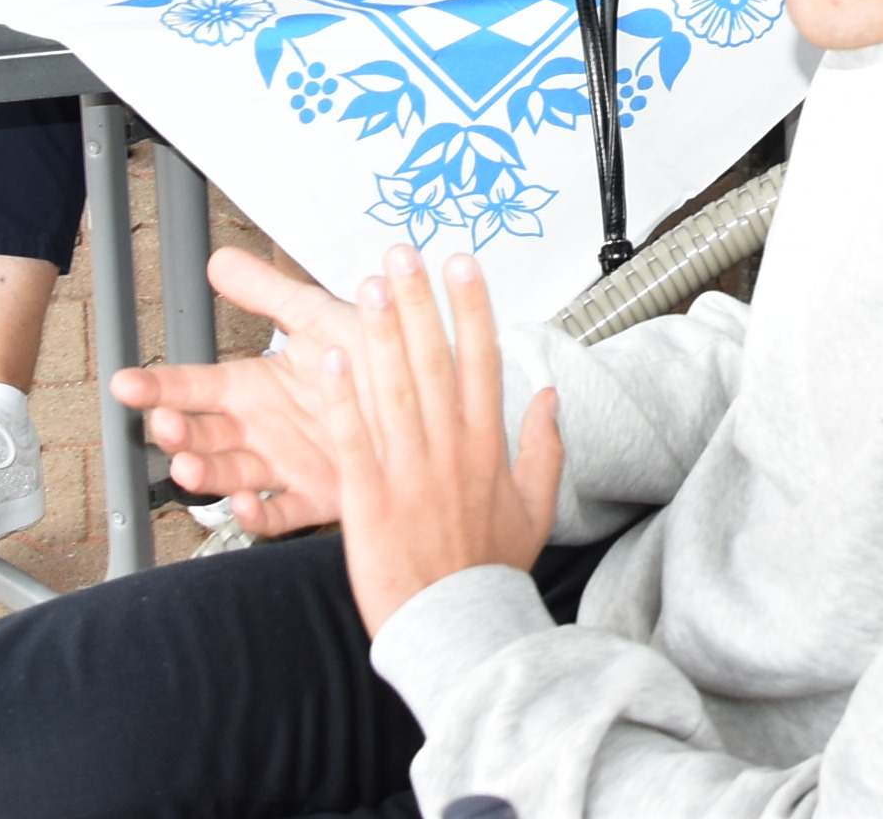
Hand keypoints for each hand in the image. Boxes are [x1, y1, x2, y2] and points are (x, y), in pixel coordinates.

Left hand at [118, 245, 563, 635]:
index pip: (481, 361)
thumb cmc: (491, 572)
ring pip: (394, 388)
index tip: (462, 264)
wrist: (459, 629)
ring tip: (368, 285)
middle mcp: (450, 450)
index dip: (471, 308)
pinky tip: (330, 360)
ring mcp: (409, 472)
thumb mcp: (536, 508)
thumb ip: (545, 447)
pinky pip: (354, 439)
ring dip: (380, 332)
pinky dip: (343, 398)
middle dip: (419, 301)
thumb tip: (552, 398)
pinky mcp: (369, 499)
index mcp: (488, 447)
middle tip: (404, 252)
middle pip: (434, 361)